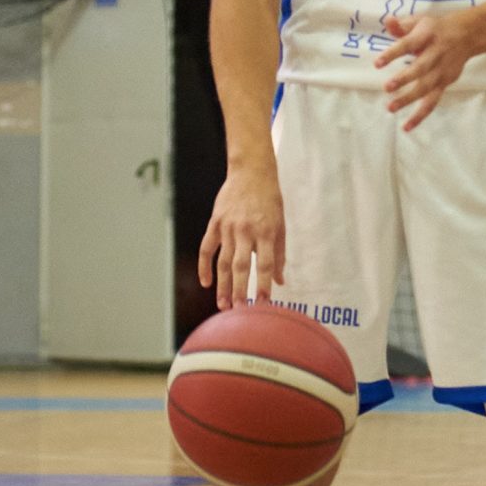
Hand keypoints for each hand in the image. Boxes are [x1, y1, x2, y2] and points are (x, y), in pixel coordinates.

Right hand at [196, 166, 285, 310]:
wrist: (251, 172)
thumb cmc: (270, 201)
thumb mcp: (281, 225)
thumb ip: (280, 254)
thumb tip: (280, 282)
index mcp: (266, 231)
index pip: (265, 263)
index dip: (264, 284)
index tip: (264, 304)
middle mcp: (246, 231)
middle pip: (240, 266)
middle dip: (239, 291)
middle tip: (239, 313)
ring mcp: (228, 227)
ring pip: (223, 262)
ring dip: (222, 286)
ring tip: (223, 306)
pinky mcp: (215, 223)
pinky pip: (206, 248)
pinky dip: (204, 266)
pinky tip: (206, 282)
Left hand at [375, 12, 485, 128]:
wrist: (468, 35)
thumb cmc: (436, 29)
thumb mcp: (420, 22)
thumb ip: (401, 26)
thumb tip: (387, 22)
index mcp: (427, 36)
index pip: (408, 45)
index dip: (393, 53)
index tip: (377, 63)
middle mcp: (436, 54)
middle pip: (421, 68)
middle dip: (405, 79)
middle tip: (387, 87)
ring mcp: (442, 71)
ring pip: (426, 88)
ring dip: (409, 99)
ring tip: (391, 107)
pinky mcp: (445, 83)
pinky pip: (432, 101)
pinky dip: (420, 115)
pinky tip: (407, 126)